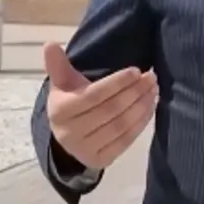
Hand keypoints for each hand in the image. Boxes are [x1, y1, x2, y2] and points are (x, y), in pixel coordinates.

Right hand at [44, 42, 157, 169]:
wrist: (69, 136)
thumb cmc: (71, 101)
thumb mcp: (63, 83)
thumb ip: (59, 65)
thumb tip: (49, 44)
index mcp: (60, 111)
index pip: (94, 95)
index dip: (117, 82)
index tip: (137, 70)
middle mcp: (69, 133)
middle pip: (111, 110)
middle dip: (135, 92)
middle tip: (152, 78)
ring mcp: (85, 150)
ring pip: (121, 126)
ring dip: (142, 106)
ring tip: (154, 90)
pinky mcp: (100, 160)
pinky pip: (126, 140)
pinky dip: (142, 122)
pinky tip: (150, 106)